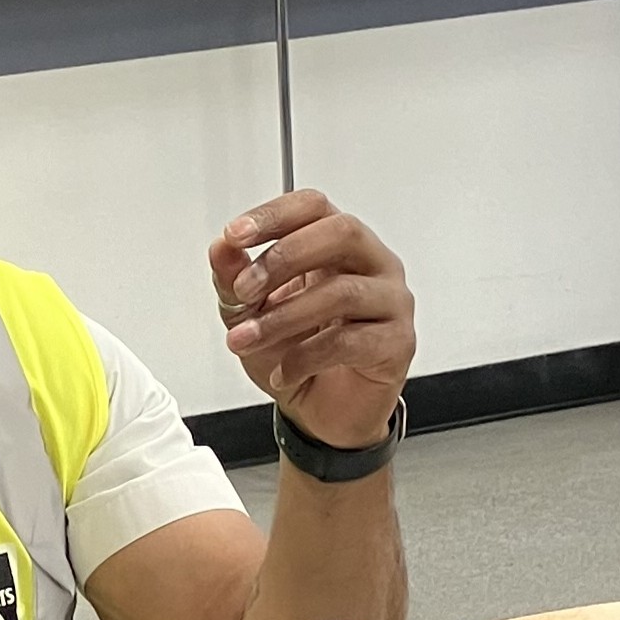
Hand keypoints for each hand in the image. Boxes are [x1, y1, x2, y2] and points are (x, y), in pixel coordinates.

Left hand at [211, 192, 412, 452]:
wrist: (322, 413)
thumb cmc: (295, 351)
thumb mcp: (248, 314)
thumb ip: (234, 279)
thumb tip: (222, 249)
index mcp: (336, 243)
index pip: (313, 206)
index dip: (274, 215)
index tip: (235, 235)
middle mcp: (371, 263)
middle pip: (341, 232)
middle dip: (284, 258)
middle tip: (244, 290)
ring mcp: (390, 302)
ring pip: (343, 292)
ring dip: (284, 317)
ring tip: (247, 339)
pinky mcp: (397, 343)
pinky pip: (351, 341)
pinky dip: (306, 357)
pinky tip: (283, 371)